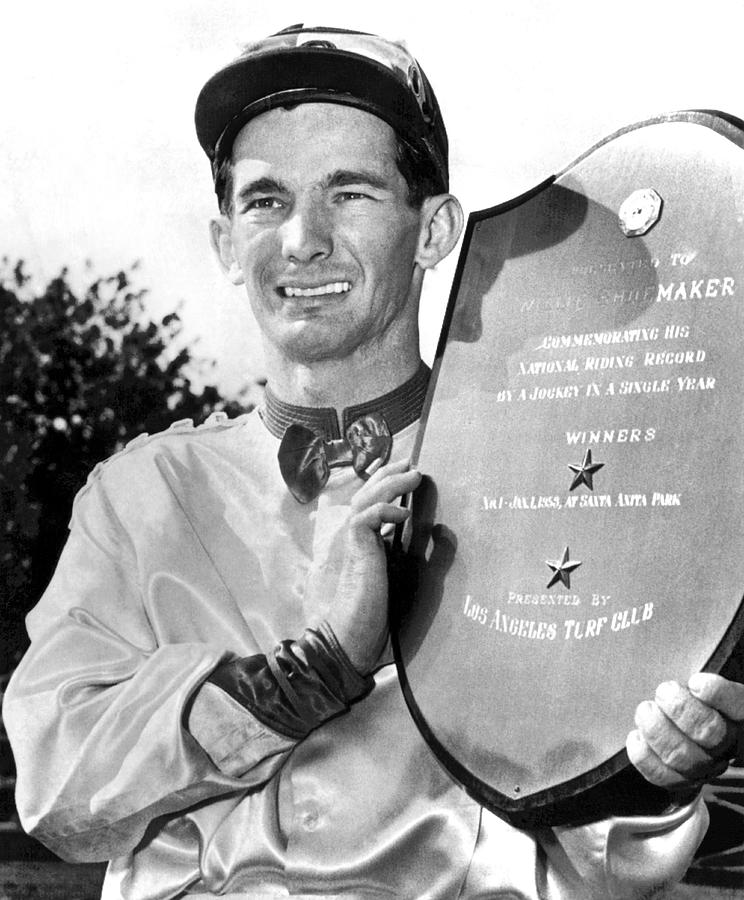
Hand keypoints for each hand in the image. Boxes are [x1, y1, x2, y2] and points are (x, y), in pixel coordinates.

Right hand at [326, 459, 420, 674]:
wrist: (352, 637)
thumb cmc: (375, 616)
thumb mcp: (406, 578)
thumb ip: (422, 556)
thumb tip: (444, 533)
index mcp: (365, 545)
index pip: (371, 504)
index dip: (385, 485)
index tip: (407, 472)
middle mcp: (356, 540)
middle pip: (366, 495)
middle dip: (388, 476)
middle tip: (410, 464)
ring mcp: (353, 545)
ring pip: (365, 500)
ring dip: (389, 484)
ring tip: (413, 475)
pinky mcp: (355, 552)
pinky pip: (366, 519)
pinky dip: (384, 511)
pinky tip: (403, 514)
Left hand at [626, 673, 743, 796]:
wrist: (687, 730)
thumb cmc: (693, 698)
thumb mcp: (701, 685)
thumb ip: (699, 681)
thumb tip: (689, 678)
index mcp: (738, 715)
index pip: (738, 705)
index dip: (718, 695)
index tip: (695, 682)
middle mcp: (727, 744)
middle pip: (710, 733)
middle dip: (681, 709)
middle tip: (663, 691)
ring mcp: (705, 766)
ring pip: (682, 757)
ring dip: (657, 731)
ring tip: (646, 710)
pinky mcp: (681, 780)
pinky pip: (662, 776)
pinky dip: (644, 756)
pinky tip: (636, 737)